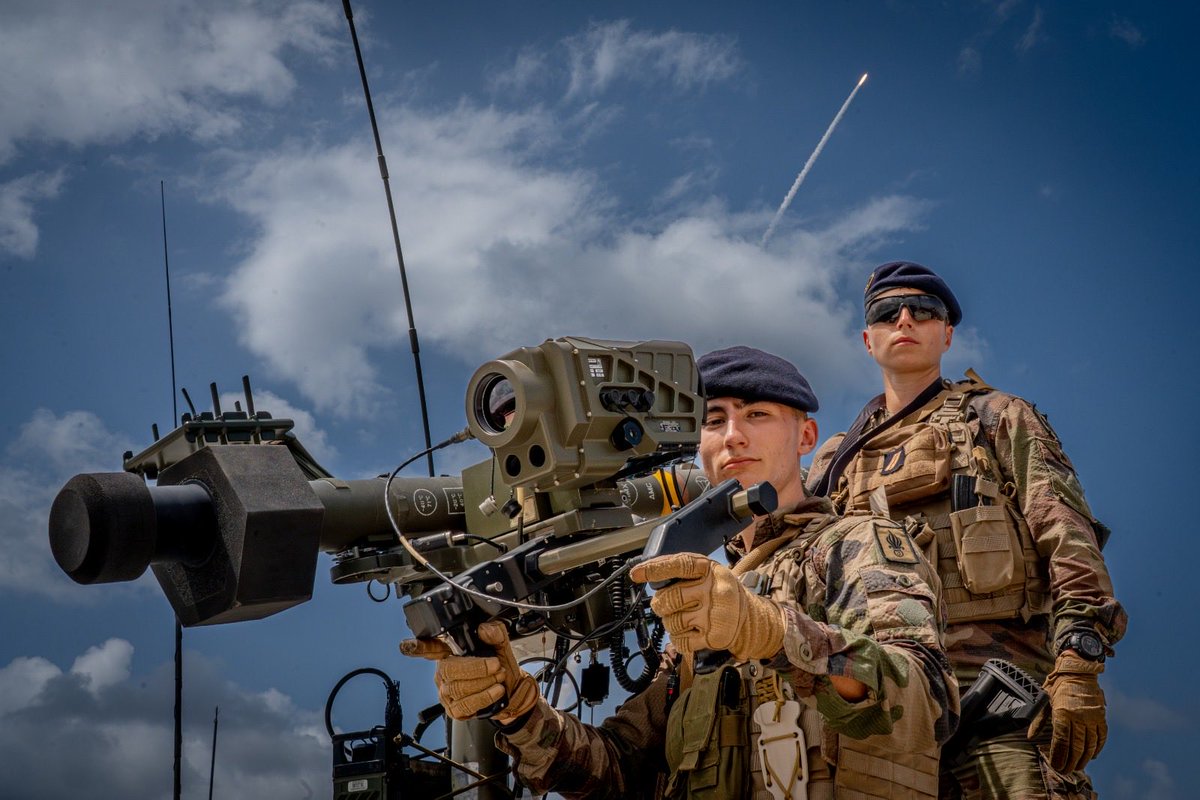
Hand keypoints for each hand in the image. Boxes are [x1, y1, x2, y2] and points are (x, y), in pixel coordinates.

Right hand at [400, 621, 538, 723]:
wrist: (512, 694)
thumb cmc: (500, 669)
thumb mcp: (501, 647)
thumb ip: (496, 634)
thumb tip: (486, 629)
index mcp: (449, 653)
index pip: (429, 649)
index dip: (417, 647)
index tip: (407, 646)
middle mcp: (443, 673)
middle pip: (449, 669)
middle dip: (475, 668)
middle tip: (495, 665)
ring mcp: (447, 693)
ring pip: (458, 688)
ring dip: (483, 683)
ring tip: (499, 678)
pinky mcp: (454, 710)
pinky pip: (465, 705)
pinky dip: (484, 697)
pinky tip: (495, 691)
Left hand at [629, 553, 783, 660]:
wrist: (751, 616)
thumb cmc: (719, 592)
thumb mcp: (707, 572)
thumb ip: (681, 571)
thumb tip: (646, 575)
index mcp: (709, 570)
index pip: (679, 564)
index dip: (655, 569)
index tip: (636, 574)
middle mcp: (714, 590)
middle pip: (668, 599)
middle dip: (660, 604)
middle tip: (665, 605)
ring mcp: (715, 615)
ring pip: (671, 622)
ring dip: (670, 622)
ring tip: (684, 617)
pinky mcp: (715, 637)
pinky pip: (680, 641)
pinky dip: (678, 638)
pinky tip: (689, 631)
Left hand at [1028, 652, 1106, 772]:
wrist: (1077, 670)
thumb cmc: (1057, 685)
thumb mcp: (1044, 700)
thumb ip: (1038, 721)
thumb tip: (1030, 737)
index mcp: (1062, 713)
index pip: (1061, 742)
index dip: (1059, 756)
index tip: (1056, 766)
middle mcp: (1079, 718)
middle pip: (1076, 747)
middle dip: (1070, 762)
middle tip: (1065, 770)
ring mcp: (1092, 718)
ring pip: (1090, 745)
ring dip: (1083, 759)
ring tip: (1077, 766)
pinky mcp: (1101, 717)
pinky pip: (1101, 737)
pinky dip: (1097, 749)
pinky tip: (1092, 756)